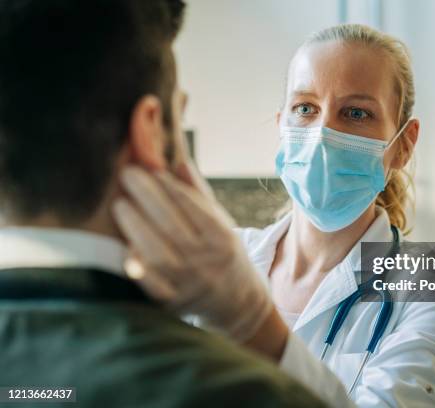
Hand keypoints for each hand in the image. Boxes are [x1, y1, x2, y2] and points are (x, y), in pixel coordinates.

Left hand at [111, 163, 272, 342]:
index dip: (171, 187)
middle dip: (148, 197)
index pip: (194, 208)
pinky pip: (150, 284)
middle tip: (128, 174)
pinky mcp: (171, 303)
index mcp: (222, 239)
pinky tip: (124, 244)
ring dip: (136, 226)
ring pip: (158, 254)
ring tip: (120, 204)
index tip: (151, 167)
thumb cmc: (223, 254)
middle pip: (173, 226)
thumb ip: (198, 194)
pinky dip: (137, 264)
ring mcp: (188, 284)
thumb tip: (177, 160)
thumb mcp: (221, 223)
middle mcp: (207, 262)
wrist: (236, 303)